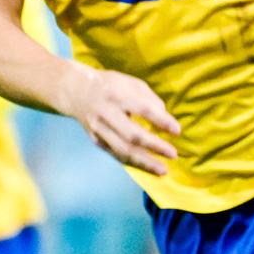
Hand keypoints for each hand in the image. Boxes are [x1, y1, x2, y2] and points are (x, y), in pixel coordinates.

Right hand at [59, 65, 180, 175]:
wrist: (76, 91)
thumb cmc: (111, 85)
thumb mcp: (131, 83)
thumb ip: (150, 99)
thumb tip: (165, 120)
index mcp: (117, 94)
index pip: (142, 109)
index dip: (161, 121)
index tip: (177, 131)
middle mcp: (105, 113)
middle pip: (131, 134)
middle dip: (154, 146)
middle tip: (173, 154)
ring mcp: (98, 129)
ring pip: (122, 150)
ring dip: (144, 162)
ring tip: (163, 170)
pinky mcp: (95, 140)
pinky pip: (116, 154)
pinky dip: (133, 162)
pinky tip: (148, 167)